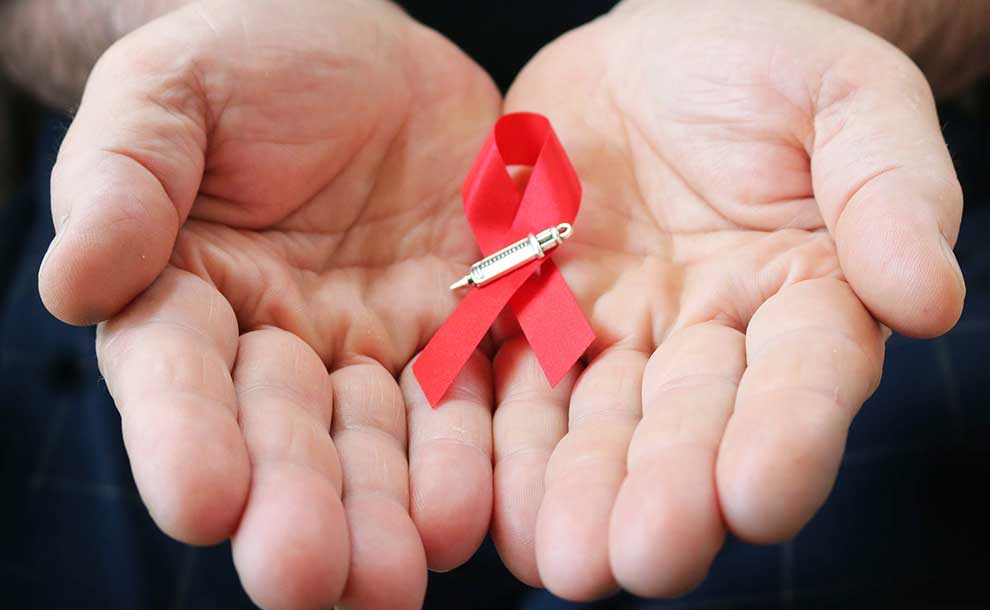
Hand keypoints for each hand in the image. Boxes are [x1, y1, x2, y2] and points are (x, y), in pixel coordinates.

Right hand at [39, 1, 501, 607]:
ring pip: (384, 440)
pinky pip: (477, 392)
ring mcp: (379, 343)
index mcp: (190, 297)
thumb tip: (74, 279)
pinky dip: (480, 450)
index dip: (187, 439)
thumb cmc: (243, 58)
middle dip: (298, 509)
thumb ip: (126, 179)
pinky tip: (485, 507)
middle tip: (313, 582)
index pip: (179, 379)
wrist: (356, 47)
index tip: (204, 503)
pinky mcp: (464, 324)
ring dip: (391, 510)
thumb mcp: (170, 93)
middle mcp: (283, 344)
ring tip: (399, 576)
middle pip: (287, 438)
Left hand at [492, 0, 963, 598]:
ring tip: (558, 559)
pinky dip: (497, 433)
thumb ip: (888, 189)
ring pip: (594, 422)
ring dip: (574, 490)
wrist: (661, 48)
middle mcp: (708, 335)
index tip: (757, 496)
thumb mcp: (847, 100)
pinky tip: (480, 491)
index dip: (786, 435)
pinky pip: (510, 373)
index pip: (802, 375)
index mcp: (802, 294)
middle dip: (666, 493)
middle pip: (688, 424)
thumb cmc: (770, 63)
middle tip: (641, 561)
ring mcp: (616, 329)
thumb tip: (929, 297)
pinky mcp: (536, 309)